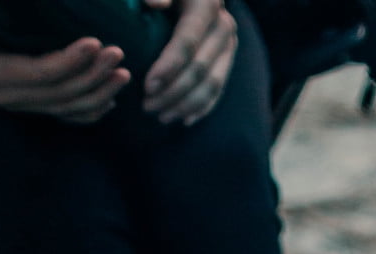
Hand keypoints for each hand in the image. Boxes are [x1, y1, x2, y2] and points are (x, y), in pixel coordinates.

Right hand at [0, 0, 129, 121]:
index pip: (39, 73)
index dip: (70, 62)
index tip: (96, 42)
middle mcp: (5, 96)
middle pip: (58, 94)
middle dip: (92, 77)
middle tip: (119, 54)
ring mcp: (22, 105)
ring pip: (67, 108)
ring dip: (99, 93)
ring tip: (124, 73)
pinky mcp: (35, 107)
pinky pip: (68, 116)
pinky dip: (91, 110)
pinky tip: (111, 98)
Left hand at [143, 0, 237, 124]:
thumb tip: (155, 3)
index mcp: (206, 5)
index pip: (187, 43)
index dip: (167, 68)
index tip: (147, 86)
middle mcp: (223, 25)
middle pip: (199, 69)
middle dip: (172, 92)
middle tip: (147, 106)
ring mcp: (228, 44)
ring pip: (210, 84)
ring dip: (185, 105)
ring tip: (160, 116)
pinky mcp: (228, 58)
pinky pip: (218, 90)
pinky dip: (202, 108)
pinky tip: (184, 120)